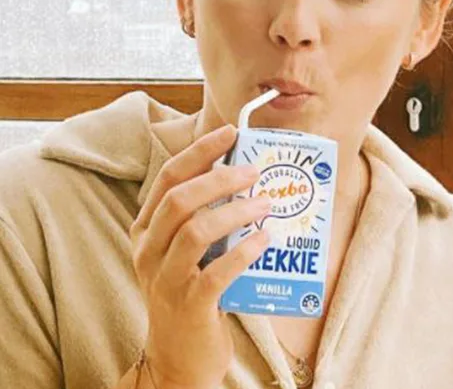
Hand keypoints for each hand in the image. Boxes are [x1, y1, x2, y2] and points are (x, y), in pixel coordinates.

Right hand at [129, 125, 270, 388]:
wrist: (178, 359)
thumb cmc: (192, 294)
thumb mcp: (187, 252)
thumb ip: (204, 217)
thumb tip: (247, 177)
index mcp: (146, 231)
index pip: (167, 179)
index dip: (199, 152)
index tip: (230, 132)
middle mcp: (148, 251)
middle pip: (179, 200)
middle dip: (220, 178)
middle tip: (255, 171)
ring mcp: (165, 280)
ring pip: (194, 232)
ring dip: (236, 212)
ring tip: (266, 204)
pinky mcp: (188, 305)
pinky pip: (215, 273)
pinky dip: (243, 252)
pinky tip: (265, 240)